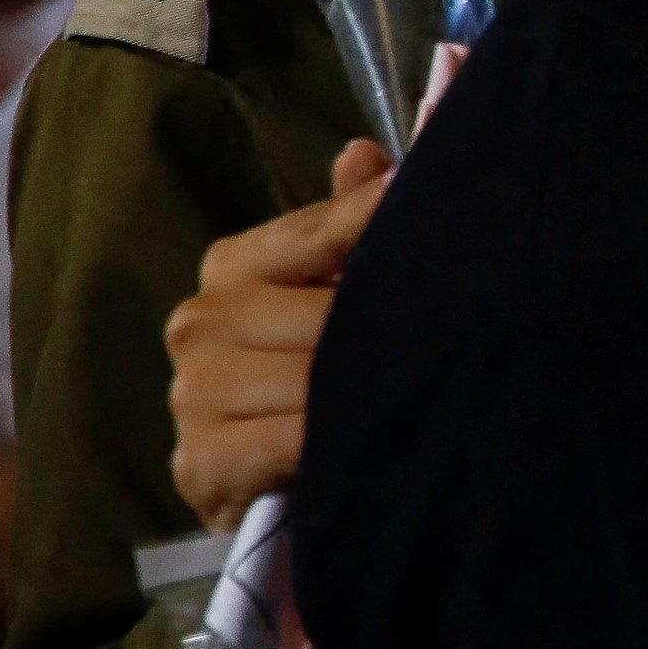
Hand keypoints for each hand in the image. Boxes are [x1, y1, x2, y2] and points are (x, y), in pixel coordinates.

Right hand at [165, 139, 391, 529]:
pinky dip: (332, 445)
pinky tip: (366, 448)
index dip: (381, 225)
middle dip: (388, 335)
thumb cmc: (311, 380)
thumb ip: (347, 230)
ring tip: (421, 401)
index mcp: (232, 268)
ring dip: (369, 395)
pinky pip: (289, 442)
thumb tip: (363, 155)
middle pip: (324, 316)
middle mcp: (200, 322)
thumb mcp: (333, 300)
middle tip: (455, 344)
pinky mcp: (202, 462)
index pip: (320, 232)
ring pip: (312, 379)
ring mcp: (192, 393)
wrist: (268, 493)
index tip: (429, 207)